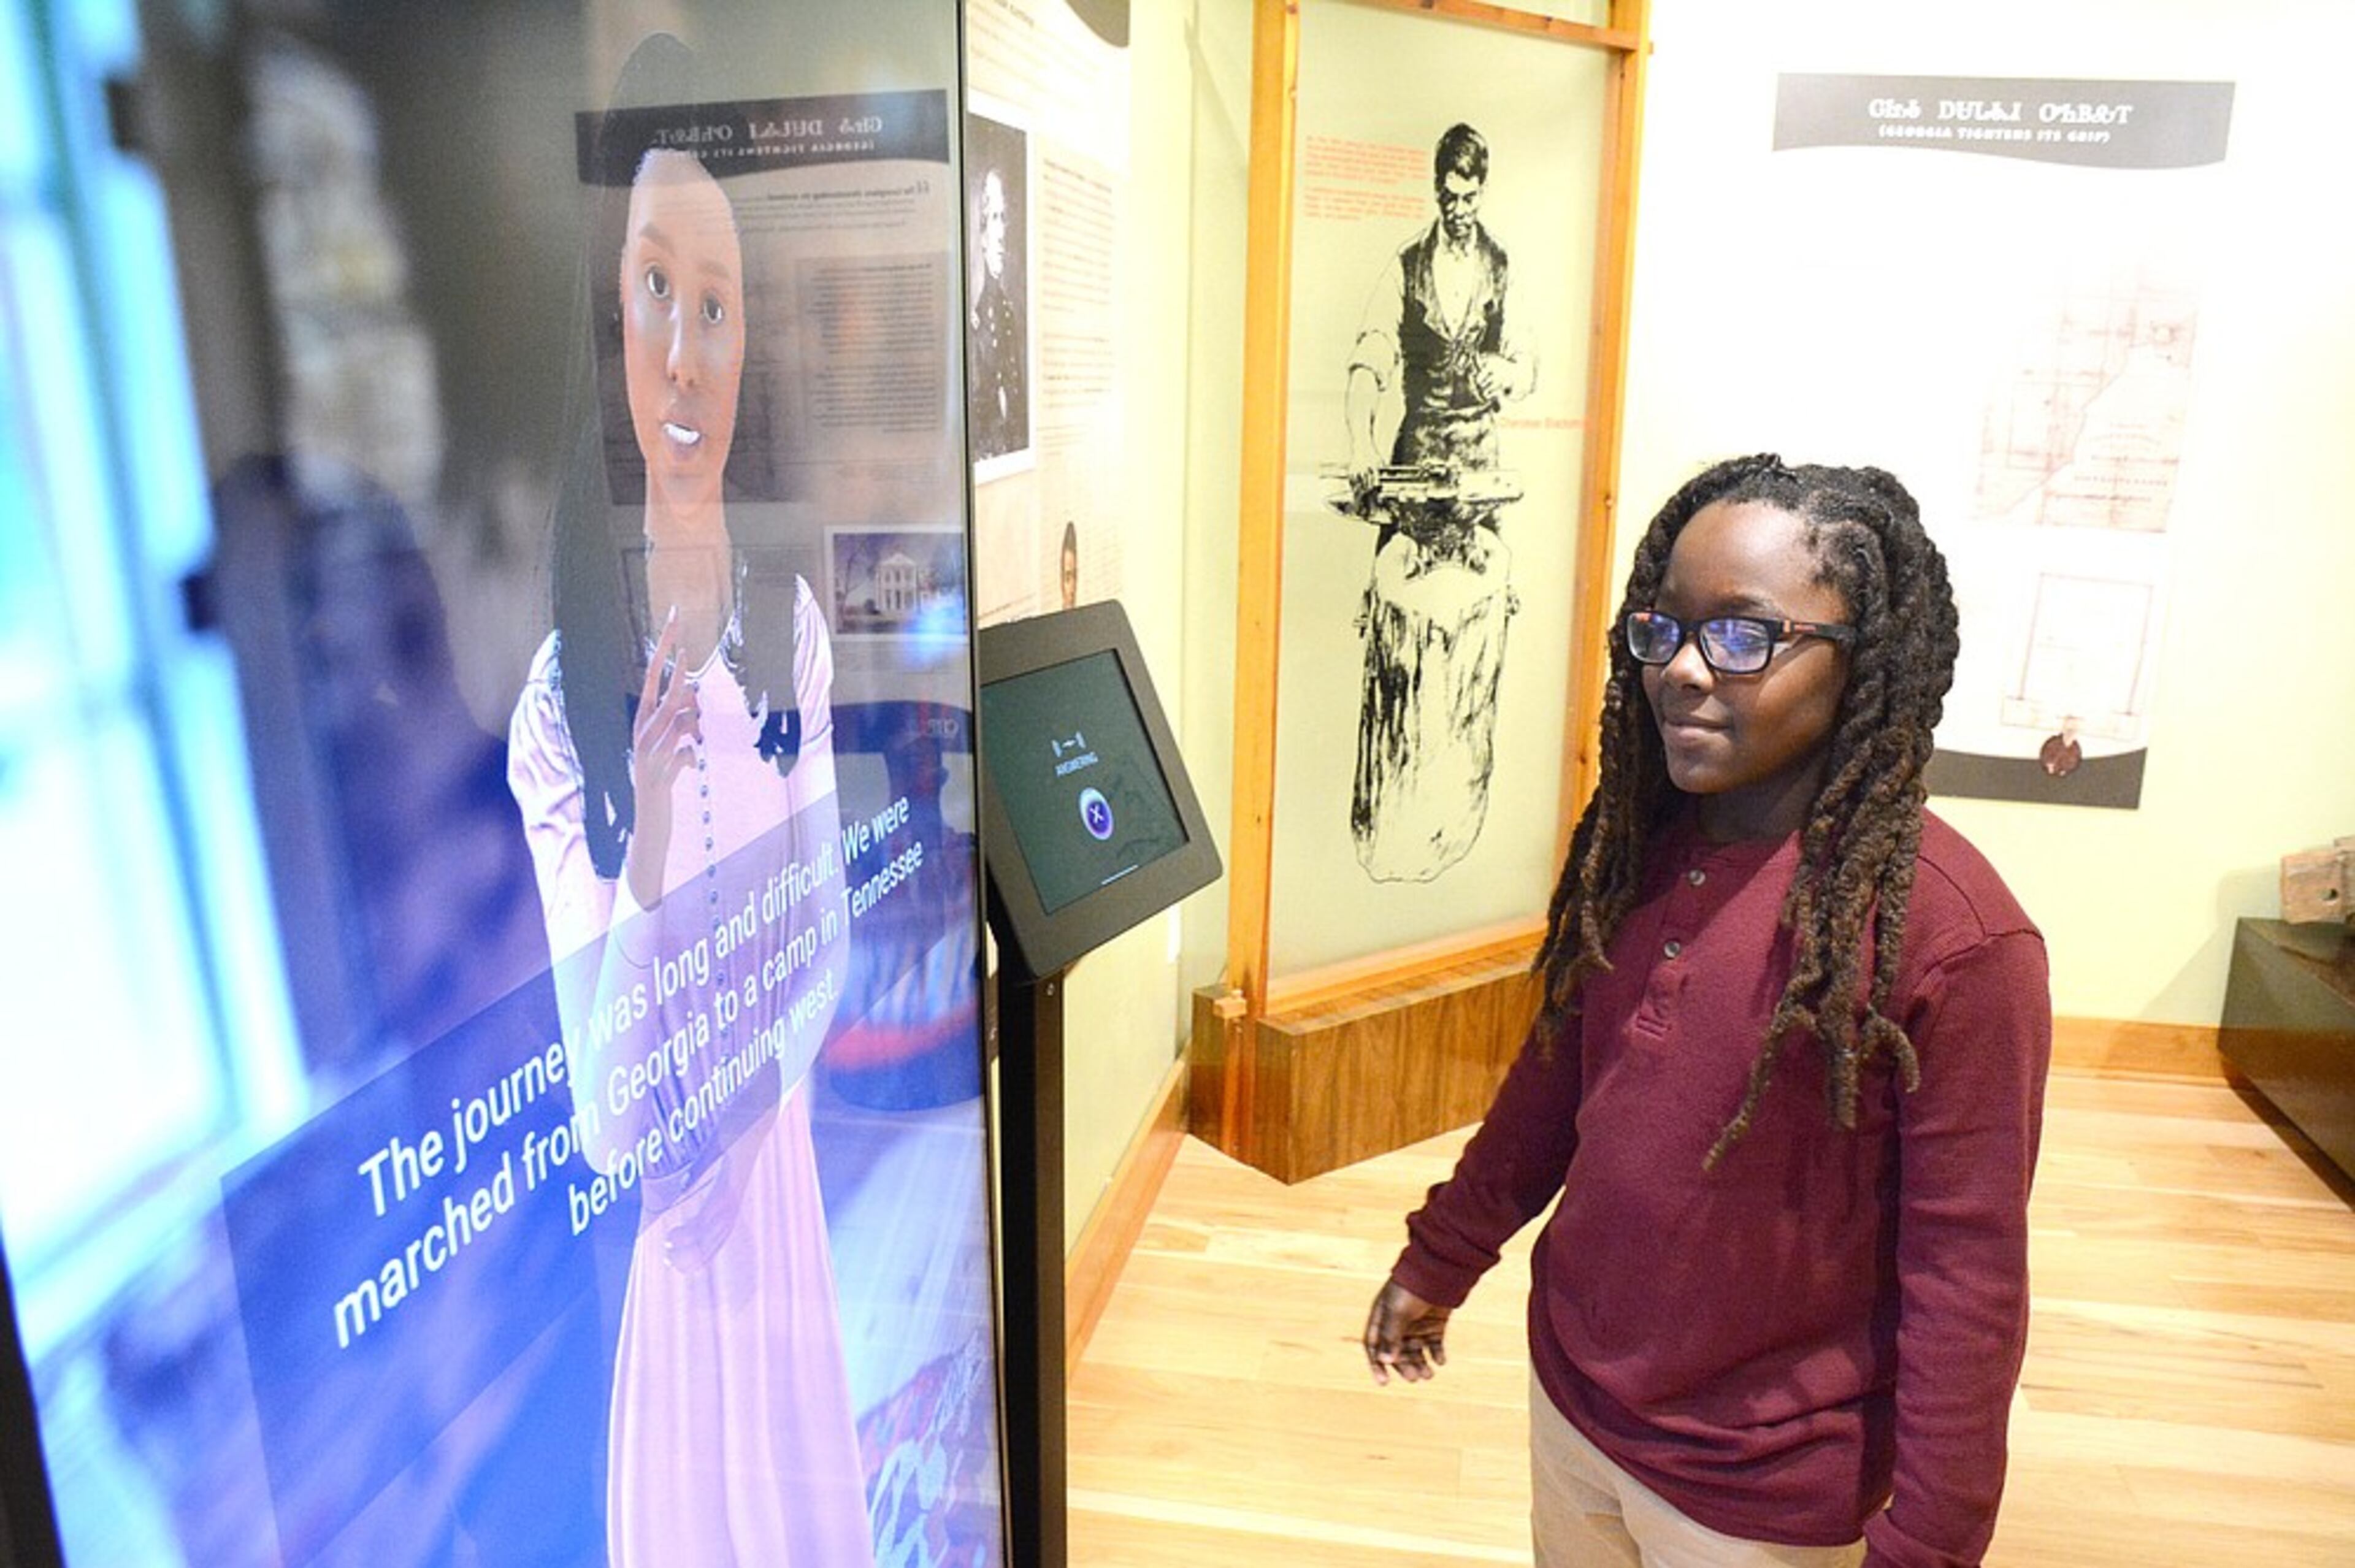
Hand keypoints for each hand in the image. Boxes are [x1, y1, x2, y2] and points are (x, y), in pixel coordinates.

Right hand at [623, 608, 701, 910]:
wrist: (648, 826)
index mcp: (643, 723)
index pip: (653, 678)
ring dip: (691, 726)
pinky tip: (686, 772)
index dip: (664, 651)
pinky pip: (684, 756)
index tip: (675, 623)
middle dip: (676, 665)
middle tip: (685, 633)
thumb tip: (693, 710)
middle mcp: (641, 734)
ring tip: (689, 741)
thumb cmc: (661, 785)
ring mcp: (649, 755)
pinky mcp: (659, 776)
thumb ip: (680, 729)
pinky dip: (689, 761)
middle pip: (665, 692)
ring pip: (678, 721)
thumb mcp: (672, 752)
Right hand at [1363, 1278, 1449, 1385]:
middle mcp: (1398, 1323)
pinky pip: (1433, 1345)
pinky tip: (1441, 1360)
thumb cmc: (1412, 1288)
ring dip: (1420, 1364)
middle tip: (1414, 1377)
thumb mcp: (1397, 1312)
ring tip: (1428, 1375)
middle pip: (1397, 1352)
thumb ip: (1391, 1337)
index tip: (1384, 1381)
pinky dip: (1436, 1354)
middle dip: (1404, 1367)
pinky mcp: (1434, 1324)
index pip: (1374, 1346)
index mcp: (1382, 1318)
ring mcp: (1417, 1324)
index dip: (1377, 1363)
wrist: (1439, 1269)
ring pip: (1416, 1351)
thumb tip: (1384, 1361)